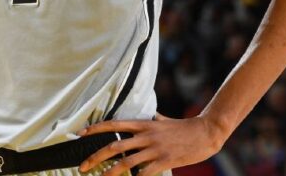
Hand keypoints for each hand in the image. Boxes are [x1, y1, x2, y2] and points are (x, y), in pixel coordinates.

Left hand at [76, 113, 223, 175]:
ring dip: (109, 172)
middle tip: (82, 166)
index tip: (80, 134)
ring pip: (125, 162)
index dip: (94, 129)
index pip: (112, 125)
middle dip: (94, 157)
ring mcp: (154, 149)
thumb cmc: (184, 127)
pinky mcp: (164, 161)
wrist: (205, 132)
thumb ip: (153, 119)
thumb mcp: (163, 120)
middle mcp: (145, 136)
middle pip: (113, 146)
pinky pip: (144, 172)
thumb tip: (151, 115)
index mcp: (142, 124)